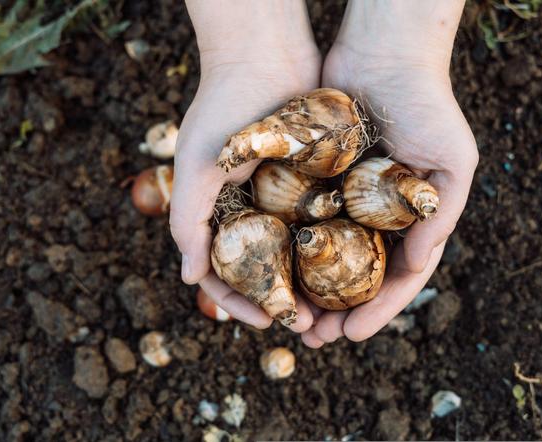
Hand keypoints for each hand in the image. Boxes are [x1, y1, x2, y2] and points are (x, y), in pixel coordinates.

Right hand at [170, 1, 319, 331]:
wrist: (264, 53)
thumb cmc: (223, 109)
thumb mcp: (197, 167)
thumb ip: (188, 221)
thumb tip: (190, 280)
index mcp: (220, 212)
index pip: (227, 272)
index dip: (242, 303)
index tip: (268, 323)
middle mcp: (253, 208)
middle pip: (268, 270)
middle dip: (286, 301)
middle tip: (312, 327)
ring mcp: (284, 194)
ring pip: (300, 252)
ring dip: (314, 283)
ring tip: (336, 308)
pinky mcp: (315, 177)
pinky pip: (324, 220)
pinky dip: (333, 246)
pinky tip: (354, 266)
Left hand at [301, 0, 477, 346]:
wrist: (383, 53)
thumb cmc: (427, 104)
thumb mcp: (452, 162)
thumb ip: (441, 215)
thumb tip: (417, 265)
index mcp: (413, 218)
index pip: (396, 276)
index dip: (377, 310)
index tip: (352, 335)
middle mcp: (379, 214)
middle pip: (357, 274)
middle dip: (338, 309)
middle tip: (313, 337)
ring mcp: (348, 198)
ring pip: (327, 255)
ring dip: (311, 289)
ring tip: (291, 317)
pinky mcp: (318, 179)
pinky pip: (304, 219)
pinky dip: (293, 248)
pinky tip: (276, 270)